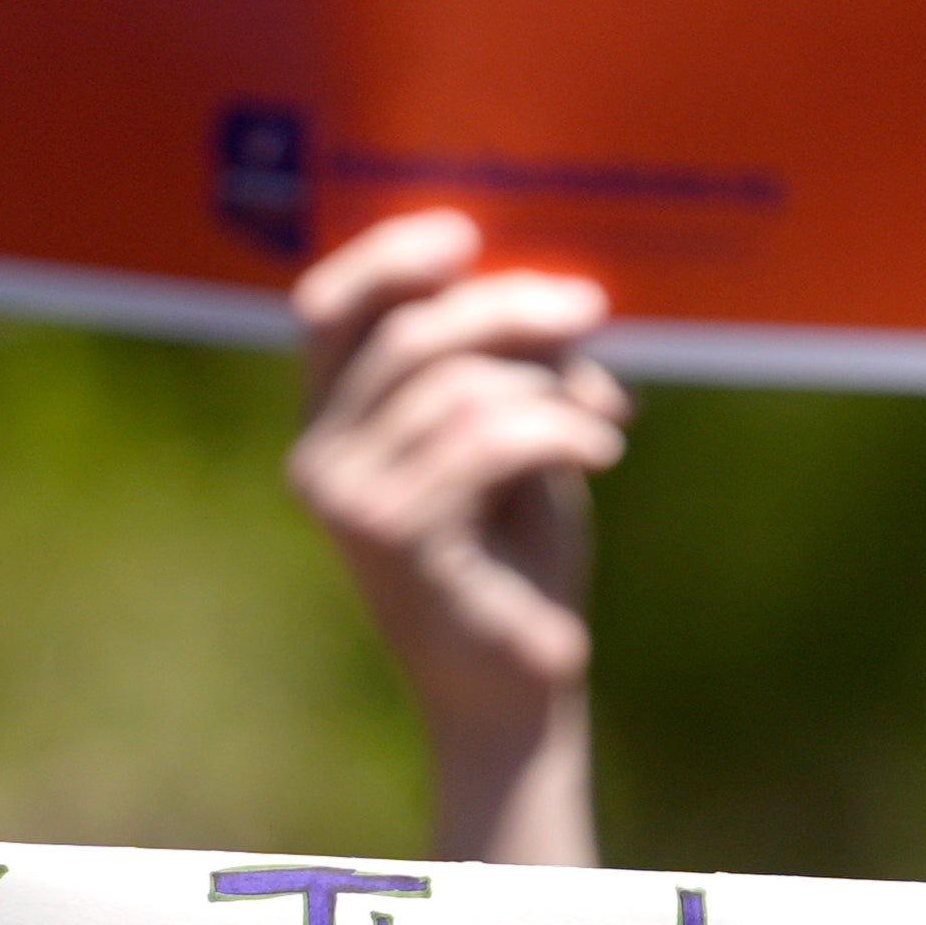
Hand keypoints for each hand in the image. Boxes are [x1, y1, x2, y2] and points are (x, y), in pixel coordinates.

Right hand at [286, 209, 627, 864]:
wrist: (518, 689)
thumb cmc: (517, 562)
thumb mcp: (510, 442)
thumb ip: (500, 369)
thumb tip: (545, 288)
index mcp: (333, 425)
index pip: (327, 310)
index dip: (390, 257)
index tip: (470, 235)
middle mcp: (319, 459)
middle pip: (410, 336)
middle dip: (511, 310)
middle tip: (592, 311)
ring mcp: (348, 502)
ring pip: (459, 388)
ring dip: (552, 389)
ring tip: (605, 422)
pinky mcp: (395, 539)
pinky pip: (487, 441)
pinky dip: (559, 430)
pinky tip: (601, 451)